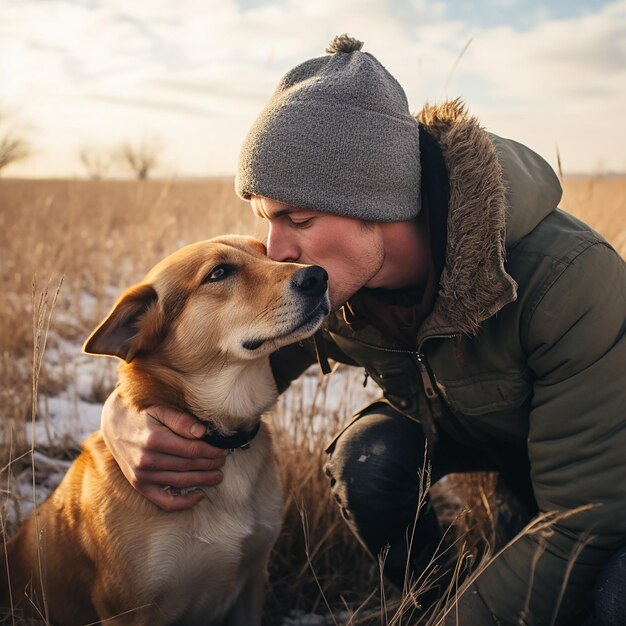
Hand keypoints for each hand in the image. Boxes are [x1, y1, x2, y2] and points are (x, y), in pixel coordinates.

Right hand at [100, 391, 228, 510]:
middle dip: (211, 464)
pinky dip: (185, 502)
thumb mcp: (160, 409)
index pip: (193, 450)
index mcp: (154, 440)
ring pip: (182, 482)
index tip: (224, 449)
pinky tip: (200, 494)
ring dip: (204, 480)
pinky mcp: (139, 485)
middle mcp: (147, 461)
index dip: (213, 451)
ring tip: (218, 475)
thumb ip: (181, 420)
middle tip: (224, 460)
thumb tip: (203, 432)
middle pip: (190, 466)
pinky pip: (165, 501)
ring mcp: (142, 476)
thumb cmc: (142, 413)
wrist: (114, 424)